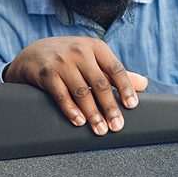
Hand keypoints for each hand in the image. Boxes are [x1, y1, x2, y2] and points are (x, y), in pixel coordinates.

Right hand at [4, 37, 147, 135]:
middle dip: (110, 107)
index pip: (115, 69)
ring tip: (100, 129)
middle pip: (100, 83)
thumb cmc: (69, 58)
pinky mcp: (47, 73)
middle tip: (117, 125)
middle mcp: (80, 51)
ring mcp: (62, 61)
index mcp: (96, 47)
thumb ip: (116, 72)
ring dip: (92, 113)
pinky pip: (61, 94)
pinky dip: (71, 110)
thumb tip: (144, 84)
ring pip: (81, 91)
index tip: (132, 106)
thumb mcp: (93, 59)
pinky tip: (79, 121)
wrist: (33, 54)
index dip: (125, 88)